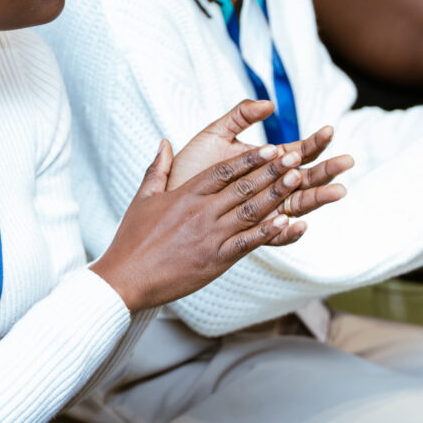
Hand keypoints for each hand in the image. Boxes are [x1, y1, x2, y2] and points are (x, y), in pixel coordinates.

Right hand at [90, 136, 348, 311]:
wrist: (125, 279)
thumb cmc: (132, 239)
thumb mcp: (143, 198)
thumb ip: (158, 169)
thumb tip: (166, 142)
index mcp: (186, 194)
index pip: (224, 170)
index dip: (250, 158)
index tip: (272, 148)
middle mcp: (202, 212)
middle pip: (243, 187)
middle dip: (272, 171)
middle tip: (296, 158)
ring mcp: (211, 236)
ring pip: (250, 211)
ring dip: (276, 195)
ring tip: (298, 181)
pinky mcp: (215, 261)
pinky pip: (246, 243)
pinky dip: (268, 233)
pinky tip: (287, 223)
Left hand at [168, 98, 352, 243]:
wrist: (166, 200)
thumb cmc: (190, 167)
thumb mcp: (214, 134)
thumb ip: (240, 116)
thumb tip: (270, 105)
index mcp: (263, 164)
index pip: (296, 152)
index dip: (314, 142)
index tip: (329, 130)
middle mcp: (266, 188)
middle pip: (304, 179)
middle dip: (326, 170)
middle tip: (347, 161)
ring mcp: (259, 211)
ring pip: (295, 206)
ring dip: (316, 198)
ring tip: (337, 190)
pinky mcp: (245, 233)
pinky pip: (271, 237)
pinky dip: (286, 232)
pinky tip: (299, 223)